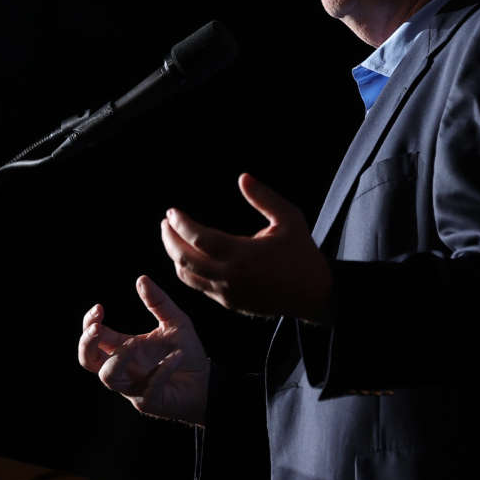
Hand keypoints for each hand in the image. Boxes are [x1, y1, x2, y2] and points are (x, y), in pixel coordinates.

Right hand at [77, 275, 208, 424]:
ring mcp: (134, 387)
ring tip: (137, 342)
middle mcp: (124, 368)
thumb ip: (158, 302)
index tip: (99, 308)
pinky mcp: (149, 402)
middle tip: (96, 327)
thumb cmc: (187, 353)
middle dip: (86, 344)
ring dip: (120, 357)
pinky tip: (178, 357)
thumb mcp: (175, 322)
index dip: (90, 323)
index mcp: (124, 348)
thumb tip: (141, 278)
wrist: (207, 382)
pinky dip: (161, 370)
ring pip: (108, 377)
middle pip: (88, 361)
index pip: (94, 338)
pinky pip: (147, 387)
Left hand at [160, 173, 332, 321]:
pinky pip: (198, 286)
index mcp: (243, 255)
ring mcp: (227, 293)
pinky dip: (187, 270)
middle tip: (165, 222)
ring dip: (174, 256)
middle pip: (185, 259)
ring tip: (171, 237)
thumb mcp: (289, 219)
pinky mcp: (229, 302)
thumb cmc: (302, 254)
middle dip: (169, 239)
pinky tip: (187, 256)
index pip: (198, 238)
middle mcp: (230, 277)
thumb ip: (264, 198)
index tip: (172, 212)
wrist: (314, 295)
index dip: (181, 224)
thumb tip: (242, 177)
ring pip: (187, 276)